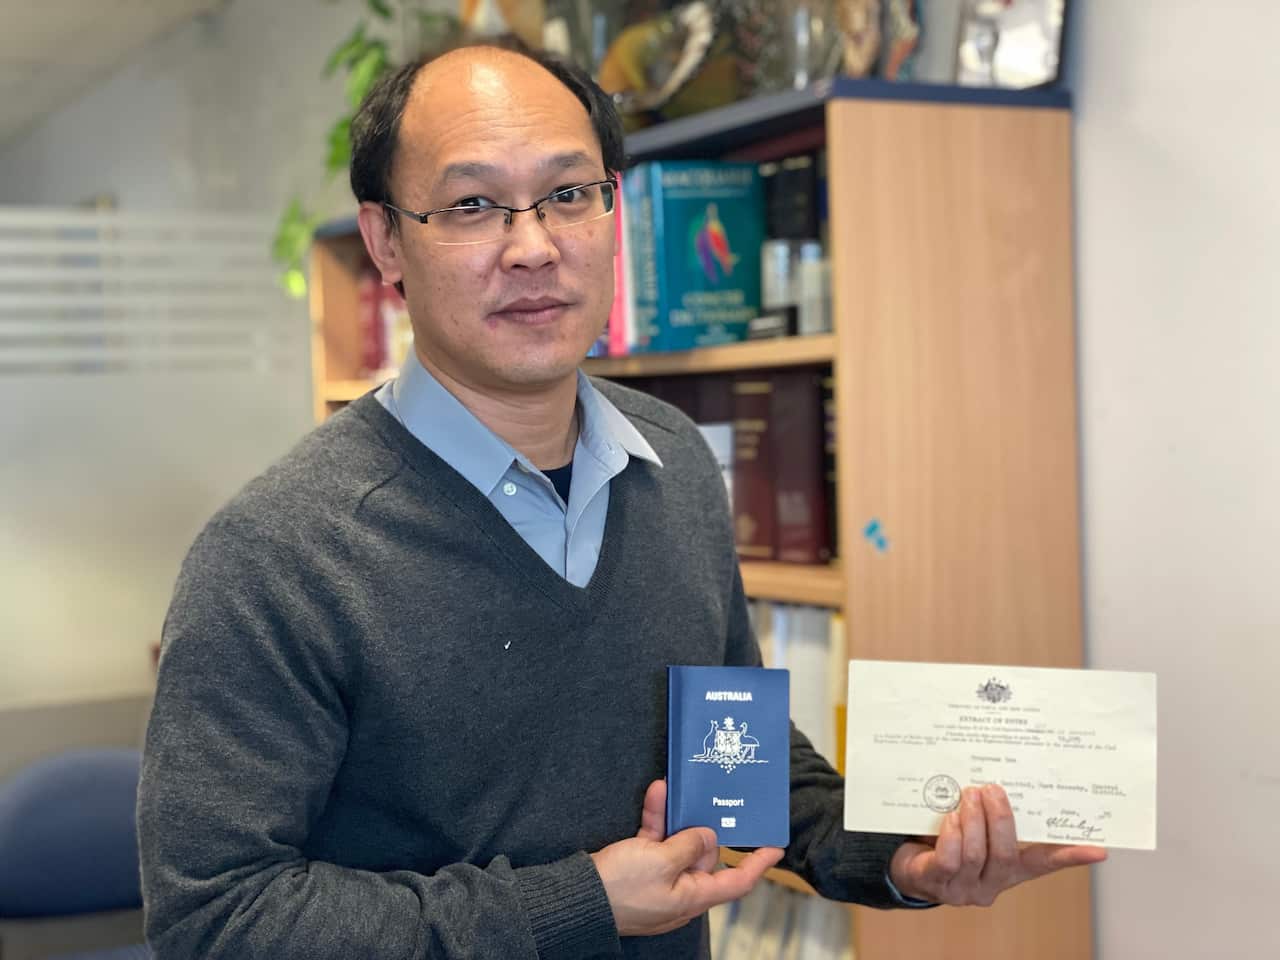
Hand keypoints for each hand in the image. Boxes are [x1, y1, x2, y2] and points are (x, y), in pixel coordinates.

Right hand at [590, 779, 784, 935]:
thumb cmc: (622, 887)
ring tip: (671, 789)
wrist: (577, 896)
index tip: (775, 847)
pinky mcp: (639, 868)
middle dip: (702, 828)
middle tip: (704, 800)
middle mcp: (680, 889)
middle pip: (704, 856)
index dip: (757, 865)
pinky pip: (654, 840)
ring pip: (677, 842)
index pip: (736, 882)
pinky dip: (655, 818)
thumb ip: (689, 845)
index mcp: (692, 896)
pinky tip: (655, 793)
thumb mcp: (661, 861)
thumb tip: (708, 837)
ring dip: (674, 816)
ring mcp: (659, 879)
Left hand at [889, 784, 1107, 906]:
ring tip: (969, 794)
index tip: (1099, 849)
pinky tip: (950, 817)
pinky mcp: (935, 883)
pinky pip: (948, 859)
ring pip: (975, 854)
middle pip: (1005, 854)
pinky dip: (951, 834)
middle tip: (992, 789)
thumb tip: (1007, 775)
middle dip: (1000, 818)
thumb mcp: (976, 827)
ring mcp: (963, 887)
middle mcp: (991, 883)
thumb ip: (993, 812)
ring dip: (973, 819)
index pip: (1044, 863)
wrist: (908, 866)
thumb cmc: (947, 839)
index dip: (1070, 856)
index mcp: (1009, 869)